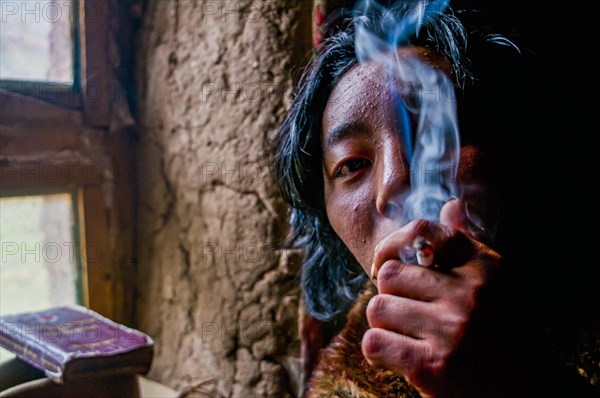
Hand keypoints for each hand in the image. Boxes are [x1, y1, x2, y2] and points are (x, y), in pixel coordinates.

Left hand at [362, 200, 501, 396]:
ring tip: (409, 337)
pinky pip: (375, 342)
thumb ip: (467, 245)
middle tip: (409, 314)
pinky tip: (399, 357)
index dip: (391, 245)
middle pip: (390, 275)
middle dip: (391, 296)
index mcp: (483, 268)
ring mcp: (451, 330)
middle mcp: (470, 294)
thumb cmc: (497, 332)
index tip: (384, 265)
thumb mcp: (493, 283)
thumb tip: (450, 206)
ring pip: (378, 308)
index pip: (423, 231)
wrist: (519, 391)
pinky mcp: (432, 366)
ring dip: (385, 325)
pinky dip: (378, 351)